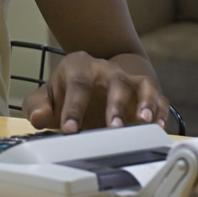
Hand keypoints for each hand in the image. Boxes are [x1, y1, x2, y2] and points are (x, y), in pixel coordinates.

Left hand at [20, 51, 168, 133]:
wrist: (88, 84)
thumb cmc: (65, 93)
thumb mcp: (46, 98)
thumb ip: (37, 107)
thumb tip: (39, 117)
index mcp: (78, 67)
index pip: (77, 84)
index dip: (74, 107)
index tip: (69, 129)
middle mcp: (105, 70)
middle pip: (114, 80)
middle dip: (115, 104)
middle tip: (113, 127)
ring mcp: (127, 79)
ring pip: (141, 85)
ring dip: (144, 103)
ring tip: (144, 122)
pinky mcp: (144, 92)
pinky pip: (158, 96)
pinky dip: (160, 111)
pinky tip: (158, 126)